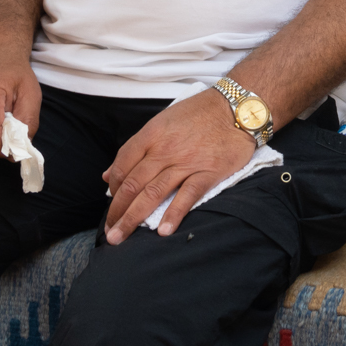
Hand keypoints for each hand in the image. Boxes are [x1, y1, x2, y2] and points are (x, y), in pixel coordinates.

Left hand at [102, 90, 255, 243]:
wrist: (237, 108)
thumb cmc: (199, 113)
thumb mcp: (162, 122)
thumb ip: (136, 148)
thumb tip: (109, 174)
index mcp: (151, 134)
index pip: (122, 165)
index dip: (113, 188)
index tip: (113, 202)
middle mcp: (164, 149)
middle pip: (132, 184)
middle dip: (117, 211)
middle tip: (109, 232)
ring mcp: (186, 162)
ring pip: (152, 193)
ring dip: (133, 218)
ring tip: (121, 237)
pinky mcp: (207, 173)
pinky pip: (186, 196)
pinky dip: (173, 214)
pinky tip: (163, 231)